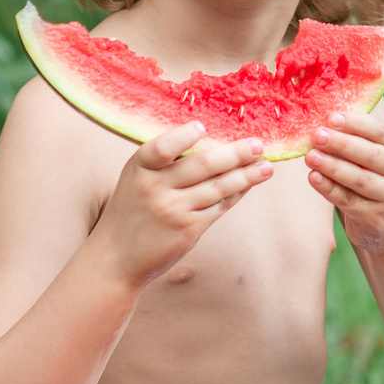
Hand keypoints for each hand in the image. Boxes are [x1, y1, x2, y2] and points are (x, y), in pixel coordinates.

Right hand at [97, 123, 270, 281]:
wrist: (116, 257)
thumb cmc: (132, 211)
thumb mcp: (136, 180)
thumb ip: (164, 163)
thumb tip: (212, 140)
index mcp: (139, 168)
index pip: (161, 148)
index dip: (182, 137)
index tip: (203, 127)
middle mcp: (155, 188)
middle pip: (202, 165)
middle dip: (235, 154)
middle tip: (258, 144)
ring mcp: (173, 210)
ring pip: (218, 187)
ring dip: (246, 176)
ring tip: (267, 166)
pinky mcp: (188, 229)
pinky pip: (220, 207)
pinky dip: (236, 193)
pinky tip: (249, 184)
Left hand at [305, 105, 383, 249]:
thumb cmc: (372, 178)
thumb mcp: (372, 156)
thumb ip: (355, 138)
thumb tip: (323, 118)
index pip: (381, 131)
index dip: (356, 123)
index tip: (331, 117)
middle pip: (370, 155)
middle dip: (342, 144)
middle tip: (316, 135)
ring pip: (360, 179)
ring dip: (333, 167)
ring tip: (310, 157)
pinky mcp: (378, 217)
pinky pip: (349, 201)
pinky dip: (329, 189)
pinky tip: (313, 178)